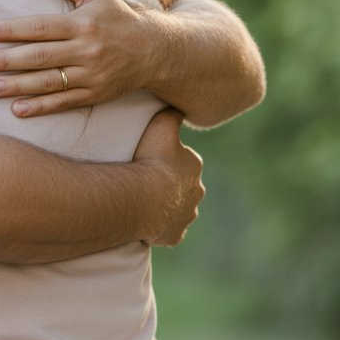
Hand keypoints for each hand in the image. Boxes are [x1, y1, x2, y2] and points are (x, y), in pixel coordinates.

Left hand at [0, 0, 156, 116]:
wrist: (156, 50)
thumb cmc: (120, 17)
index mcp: (82, 24)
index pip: (41, 27)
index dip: (12, 30)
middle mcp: (86, 50)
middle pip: (39, 56)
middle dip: (6, 61)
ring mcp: (91, 75)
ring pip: (48, 82)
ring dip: (16, 86)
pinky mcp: (95, 94)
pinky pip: (64, 102)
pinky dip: (40, 107)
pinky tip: (17, 109)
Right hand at [133, 109, 203, 246]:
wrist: (143, 197)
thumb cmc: (151, 160)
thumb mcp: (161, 126)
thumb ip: (171, 113)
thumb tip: (178, 104)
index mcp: (194, 166)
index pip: (184, 160)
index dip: (167, 159)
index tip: (151, 159)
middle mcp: (196, 192)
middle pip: (183, 186)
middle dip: (169, 185)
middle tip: (145, 180)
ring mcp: (186, 216)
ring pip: (178, 210)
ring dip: (165, 206)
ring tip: (144, 201)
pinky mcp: (175, 235)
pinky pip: (169, 231)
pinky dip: (160, 228)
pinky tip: (146, 222)